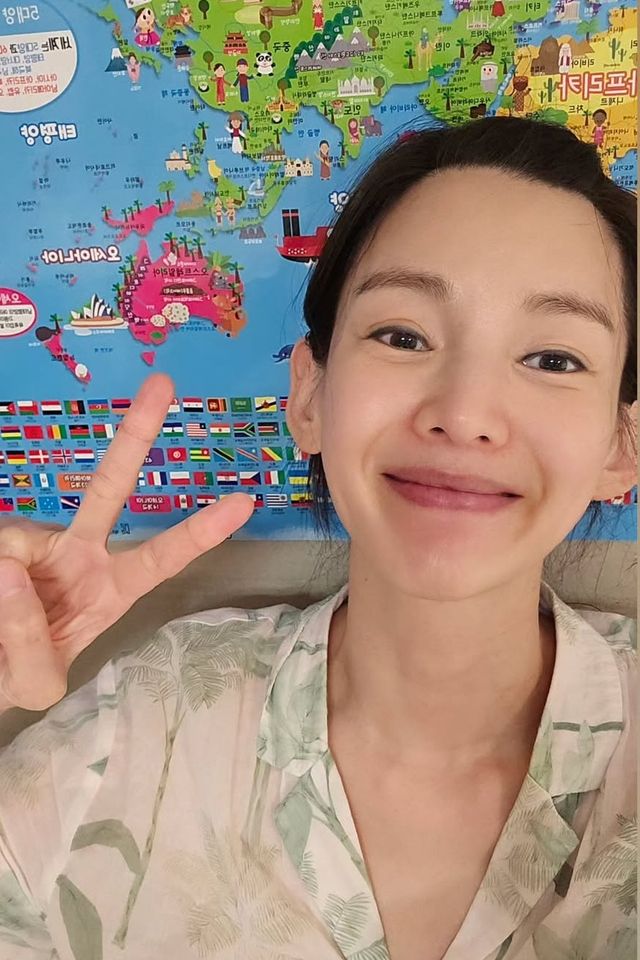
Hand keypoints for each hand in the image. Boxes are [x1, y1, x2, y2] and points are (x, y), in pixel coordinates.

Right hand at [0, 373, 254, 712]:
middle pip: (110, 488)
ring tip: (1, 629)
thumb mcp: (36, 684)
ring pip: (18, 546)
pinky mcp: (3, 542)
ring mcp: (36, 542)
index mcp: (111, 588)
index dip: (201, 532)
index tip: (245, 501)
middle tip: (164, 383)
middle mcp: (80, 553)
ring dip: (7, 600)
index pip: (162, 557)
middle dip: (136, 437)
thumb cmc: (16, 673)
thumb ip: (29, 647)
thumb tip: (11, 571)